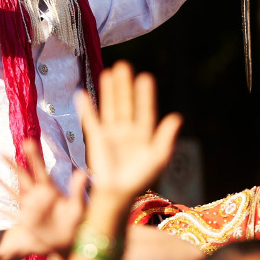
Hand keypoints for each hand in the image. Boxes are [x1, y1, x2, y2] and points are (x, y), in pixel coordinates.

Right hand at [3, 140, 87, 255]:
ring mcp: (29, 207)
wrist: (69, 241)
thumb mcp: (77, 207)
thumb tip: (84, 172)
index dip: (33, 156)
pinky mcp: (25, 220)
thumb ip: (77, 190)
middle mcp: (37, 196)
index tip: (27, 142)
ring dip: (1, 182)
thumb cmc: (75, 223)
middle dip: (12, 164)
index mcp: (50, 190)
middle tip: (0, 151)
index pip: (39, 169)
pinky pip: (9, 214)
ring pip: (12, 192)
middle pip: (22, 176)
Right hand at [75, 61, 181, 199]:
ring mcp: (111, 132)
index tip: (145, 78)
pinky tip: (83, 94)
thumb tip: (177, 117)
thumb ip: (166, 137)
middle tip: (124, 66)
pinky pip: (91, 120)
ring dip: (109, 91)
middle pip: (125, 103)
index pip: (145, 110)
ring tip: (109, 72)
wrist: (118, 193)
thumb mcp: (158, 157)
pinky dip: (86, 108)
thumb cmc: (140, 177)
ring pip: (110, 107)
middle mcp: (127, 129)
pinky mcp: (97, 138)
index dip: (144, 95)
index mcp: (144, 133)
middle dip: (124, 86)